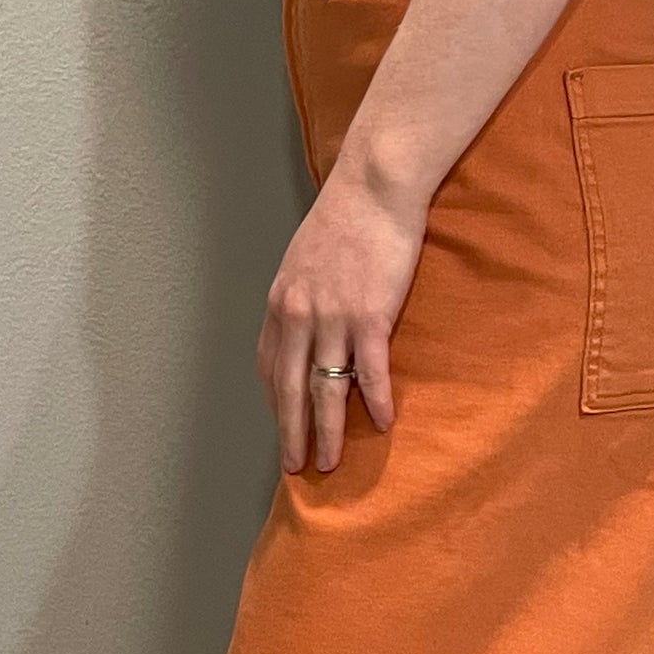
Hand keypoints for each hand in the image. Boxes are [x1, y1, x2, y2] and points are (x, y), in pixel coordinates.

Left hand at [255, 158, 425, 474]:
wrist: (375, 185)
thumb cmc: (345, 216)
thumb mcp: (305, 257)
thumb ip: (301, 294)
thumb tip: (306, 322)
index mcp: (282, 300)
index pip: (269, 365)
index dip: (274, 402)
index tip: (282, 426)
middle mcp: (300, 313)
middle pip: (289, 388)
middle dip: (291, 432)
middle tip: (296, 467)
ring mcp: (334, 316)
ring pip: (325, 389)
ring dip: (328, 430)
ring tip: (332, 461)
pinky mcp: (370, 314)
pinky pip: (370, 370)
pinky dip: (376, 400)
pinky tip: (384, 422)